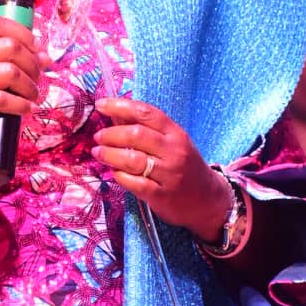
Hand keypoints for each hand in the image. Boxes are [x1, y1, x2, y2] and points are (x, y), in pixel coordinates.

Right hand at [0, 16, 42, 159]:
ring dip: (30, 86)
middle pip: (11, 47)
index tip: (38, 49)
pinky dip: (21, 105)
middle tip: (38, 78)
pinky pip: (4, 99)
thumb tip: (44, 56)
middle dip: (33, 63)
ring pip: (11, 72)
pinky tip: (26, 109)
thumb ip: (1, 58)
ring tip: (33, 96)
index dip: (25, 33)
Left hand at [92, 97, 232, 242]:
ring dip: (110, 154)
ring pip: (133, 159)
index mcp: (176, 133)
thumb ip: (145, 128)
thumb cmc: (184, 165)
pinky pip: (134, 183)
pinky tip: (114, 172)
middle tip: (98, 137)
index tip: (101, 105)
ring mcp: (169, 174)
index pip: (146, 113)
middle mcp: (174, 151)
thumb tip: (114, 114)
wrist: (208, 200)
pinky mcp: (162, 196)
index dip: (120, 106)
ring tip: (99, 153)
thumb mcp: (171, 142)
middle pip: (136, 135)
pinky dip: (119, 176)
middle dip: (111, 134)